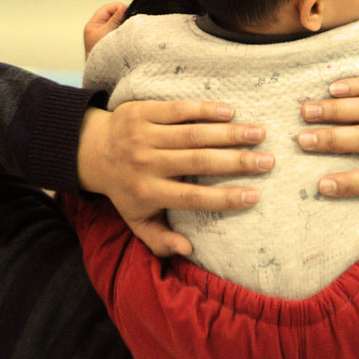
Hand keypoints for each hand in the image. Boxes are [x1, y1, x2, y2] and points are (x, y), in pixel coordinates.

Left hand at [77, 101, 274, 255]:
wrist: (91, 150)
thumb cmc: (124, 189)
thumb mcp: (135, 220)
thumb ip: (159, 239)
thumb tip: (188, 250)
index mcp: (147, 192)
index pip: (192, 198)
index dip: (224, 198)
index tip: (255, 196)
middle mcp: (145, 163)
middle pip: (198, 162)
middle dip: (237, 161)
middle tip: (268, 161)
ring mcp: (143, 135)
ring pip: (193, 134)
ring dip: (230, 133)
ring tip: (259, 134)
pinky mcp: (141, 111)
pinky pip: (177, 109)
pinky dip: (204, 110)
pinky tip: (230, 112)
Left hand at [84, 3, 127, 58]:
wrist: (100, 75)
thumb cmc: (100, 55)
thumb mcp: (108, 33)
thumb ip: (116, 19)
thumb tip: (124, 7)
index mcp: (93, 25)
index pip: (108, 8)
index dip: (119, 8)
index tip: (129, 12)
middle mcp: (99, 29)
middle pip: (114, 15)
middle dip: (123, 17)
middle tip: (130, 21)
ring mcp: (106, 36)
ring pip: (118, 24)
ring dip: (124, 25)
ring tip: (129, 30)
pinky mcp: (112, 42)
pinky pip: (120, 32)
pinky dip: (125, 32)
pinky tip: (129, 35)